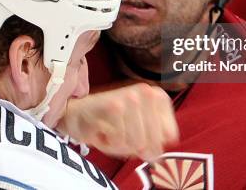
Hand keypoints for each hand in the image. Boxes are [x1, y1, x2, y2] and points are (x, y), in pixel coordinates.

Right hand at [59, 83, 178, 160]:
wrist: (77, 112)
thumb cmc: (110, 122)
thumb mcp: (139, 129)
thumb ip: (154, 141)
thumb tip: (156, 154)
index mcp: (157, 96)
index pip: (169, 135)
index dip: (153, 144)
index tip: (139, 137)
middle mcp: (146, 92)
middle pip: (153, 142)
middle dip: (136, 147)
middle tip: (120, 135)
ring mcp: (130, 98)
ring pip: (137, 143)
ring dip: (121, 146)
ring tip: (111, 132)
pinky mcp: (113, 106)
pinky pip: (120, 142)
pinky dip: (109, 144)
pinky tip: (102, 130)